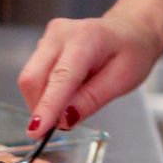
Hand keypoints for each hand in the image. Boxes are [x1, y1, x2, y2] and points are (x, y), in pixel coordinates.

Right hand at [17, 9, 162, 132]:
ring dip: (43, 100)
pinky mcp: (43, 44)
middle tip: (60, 124)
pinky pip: (34, 75)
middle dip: (40, 107)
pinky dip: (45, 92)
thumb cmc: (132, 52)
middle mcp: (60, 34)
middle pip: (32, 78)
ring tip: (72, 103)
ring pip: (30, 79)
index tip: (36, 132)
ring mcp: (48, 37)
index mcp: (85, 39)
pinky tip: (67, 91)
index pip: (59, 78)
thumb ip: (91, 100)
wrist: (130, 30)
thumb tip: (63, 120)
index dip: (46, 107)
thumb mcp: (122, 81)